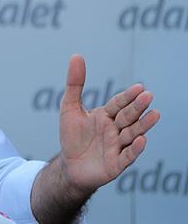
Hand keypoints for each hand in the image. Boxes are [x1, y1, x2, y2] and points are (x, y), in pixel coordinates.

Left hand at [57, 54, 160, 193]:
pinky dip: (135, 148)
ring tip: (155, 114)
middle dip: (137, 107)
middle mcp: (115, 130)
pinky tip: (142, 140)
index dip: (127, 96)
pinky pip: (128, 155)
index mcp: (106, 116)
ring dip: (144, 125)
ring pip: (133, 134)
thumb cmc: (72, 137)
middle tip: (148, 96)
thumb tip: (76, 56)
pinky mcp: (117, 164)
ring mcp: (118, 146)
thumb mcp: (69, 108)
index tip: (139, 87)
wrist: (69, 166)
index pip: (119, 104)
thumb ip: (74, 84)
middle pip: (128, 116)